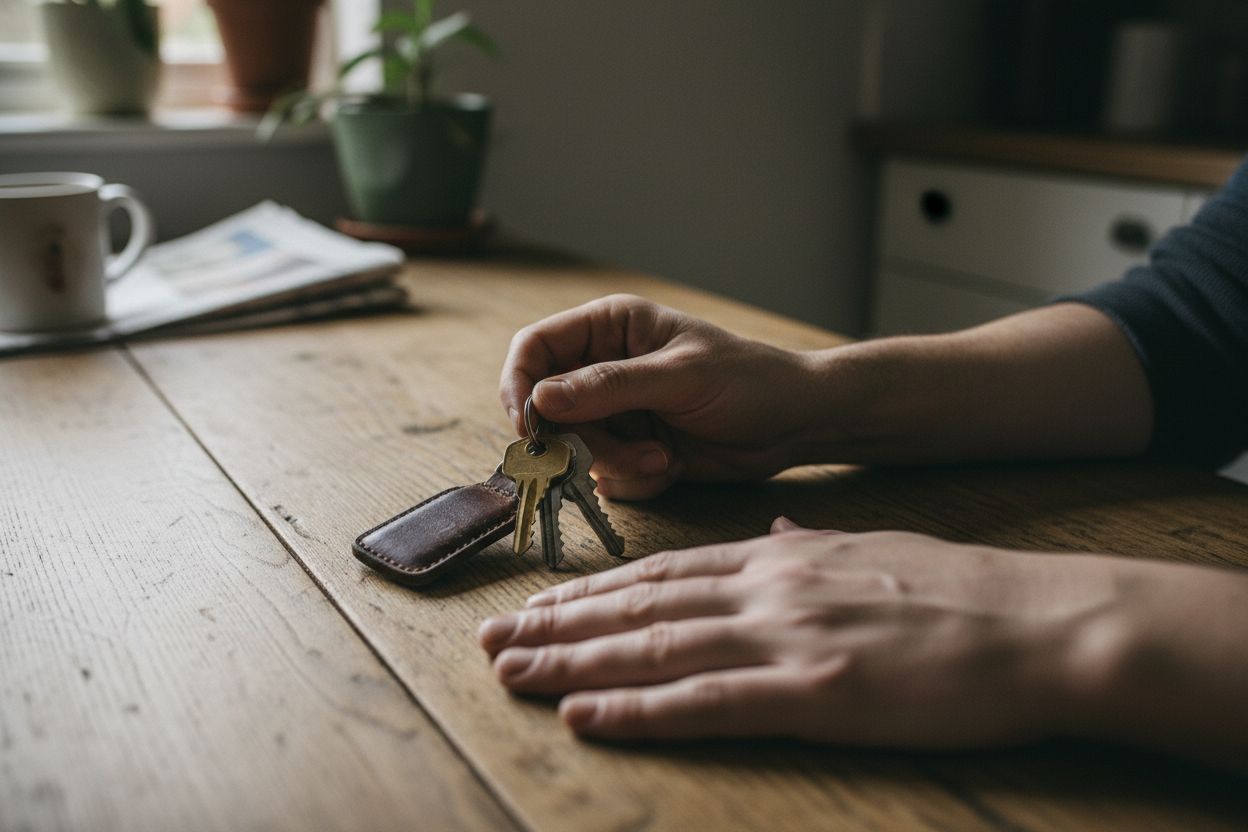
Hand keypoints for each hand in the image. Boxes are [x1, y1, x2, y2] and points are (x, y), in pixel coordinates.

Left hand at [478, 519, 1129, 744]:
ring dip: (572, 660)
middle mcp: (765, 588)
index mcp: (779, 555)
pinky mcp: (812, 693)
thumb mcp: (874, 546)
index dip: (591, 589)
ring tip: (510, 671)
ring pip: (653, 646)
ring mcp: (784, 638)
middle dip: (557, 621)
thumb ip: (811, 542)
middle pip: (639, 604)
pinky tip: (586, 715)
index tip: (540, 601)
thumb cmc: (960, 590)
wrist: (1035, 623)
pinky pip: (706, 703)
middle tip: (492, 637)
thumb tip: (778, 530)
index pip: (662, 570)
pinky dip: (638, 709)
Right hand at [498, 294, 824, 499]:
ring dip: (618, 464)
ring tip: (663, 458)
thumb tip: (542, 398)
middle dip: (588, 441)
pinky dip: (635, 480)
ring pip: (577, 450)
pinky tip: (670, 465)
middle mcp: (605, 367)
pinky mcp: (633, 449)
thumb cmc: (750, 381)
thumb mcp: (680, 378)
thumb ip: (610, 386)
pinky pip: (605, 476)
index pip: (535, 348)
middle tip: (635, 452)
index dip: (520, 386)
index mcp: (611, 327)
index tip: (530, 428)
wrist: (797, 423)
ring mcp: (618, 411)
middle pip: (551, 410)